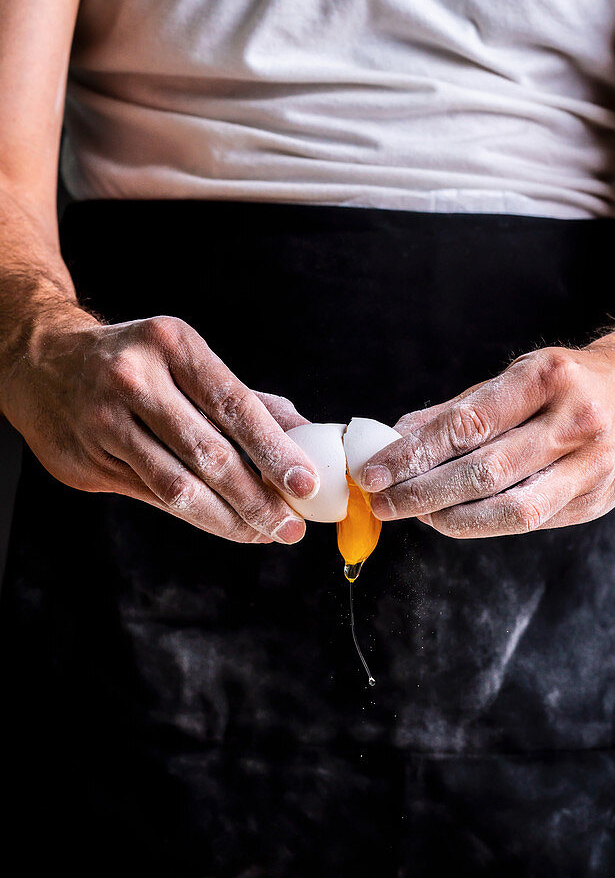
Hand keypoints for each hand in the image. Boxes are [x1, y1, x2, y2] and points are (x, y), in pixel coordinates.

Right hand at [0, 313, 319, 542]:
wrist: (43, 362)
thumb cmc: (138, 363)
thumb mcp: (188, 360)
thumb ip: (248, 399)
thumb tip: (309, 435)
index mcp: (171, 345)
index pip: (234, 404)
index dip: (273, 449)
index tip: (306, 483)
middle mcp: (134, 379)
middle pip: (208, 454)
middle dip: (257, 498)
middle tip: (290, 526)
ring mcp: (104, 420)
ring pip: (178, 486)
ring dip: (228, 519)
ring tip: (263, 532)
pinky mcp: (86, 459)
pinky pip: (152, 497)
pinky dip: (195, 515)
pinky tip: (223, 522)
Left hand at [362, 341, 614, 537]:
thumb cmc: (568, 383)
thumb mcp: (516, 376)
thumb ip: (457, 410)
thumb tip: (395, 437)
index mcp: (548, 378)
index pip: (468, 425)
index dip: (414, 454)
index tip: (374, 472)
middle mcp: (575, 421)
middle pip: (485, 472)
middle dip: (424, 492)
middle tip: (384, 502)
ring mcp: (591, 466)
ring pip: (512, 509)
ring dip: (453, 518)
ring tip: (418, 513)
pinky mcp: (595, 501)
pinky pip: (531, 521)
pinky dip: (486, 522)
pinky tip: (457, 516)